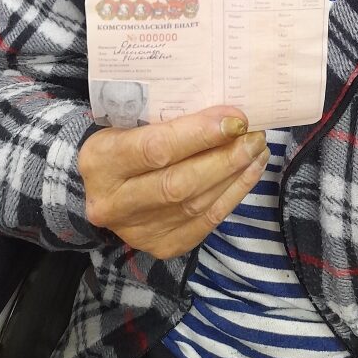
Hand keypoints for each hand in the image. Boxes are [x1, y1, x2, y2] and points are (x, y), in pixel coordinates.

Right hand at [78, 106, 268, 257]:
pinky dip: (233, 194)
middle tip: (254, 136)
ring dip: (234, 175)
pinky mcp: (161, 246)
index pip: (155, 149)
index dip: (198, 135)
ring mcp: (137, 230)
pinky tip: (250, 171)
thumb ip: (166, 119)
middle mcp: (113, 202)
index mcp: (100, 161)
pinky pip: (206, 222)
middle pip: (178, 183)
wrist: (102, 187)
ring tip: (257, 150)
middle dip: (224, 158)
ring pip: (195, 204)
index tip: (234, 120)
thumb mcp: (128, 122)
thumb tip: (224, 112)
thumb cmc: (123, 140)